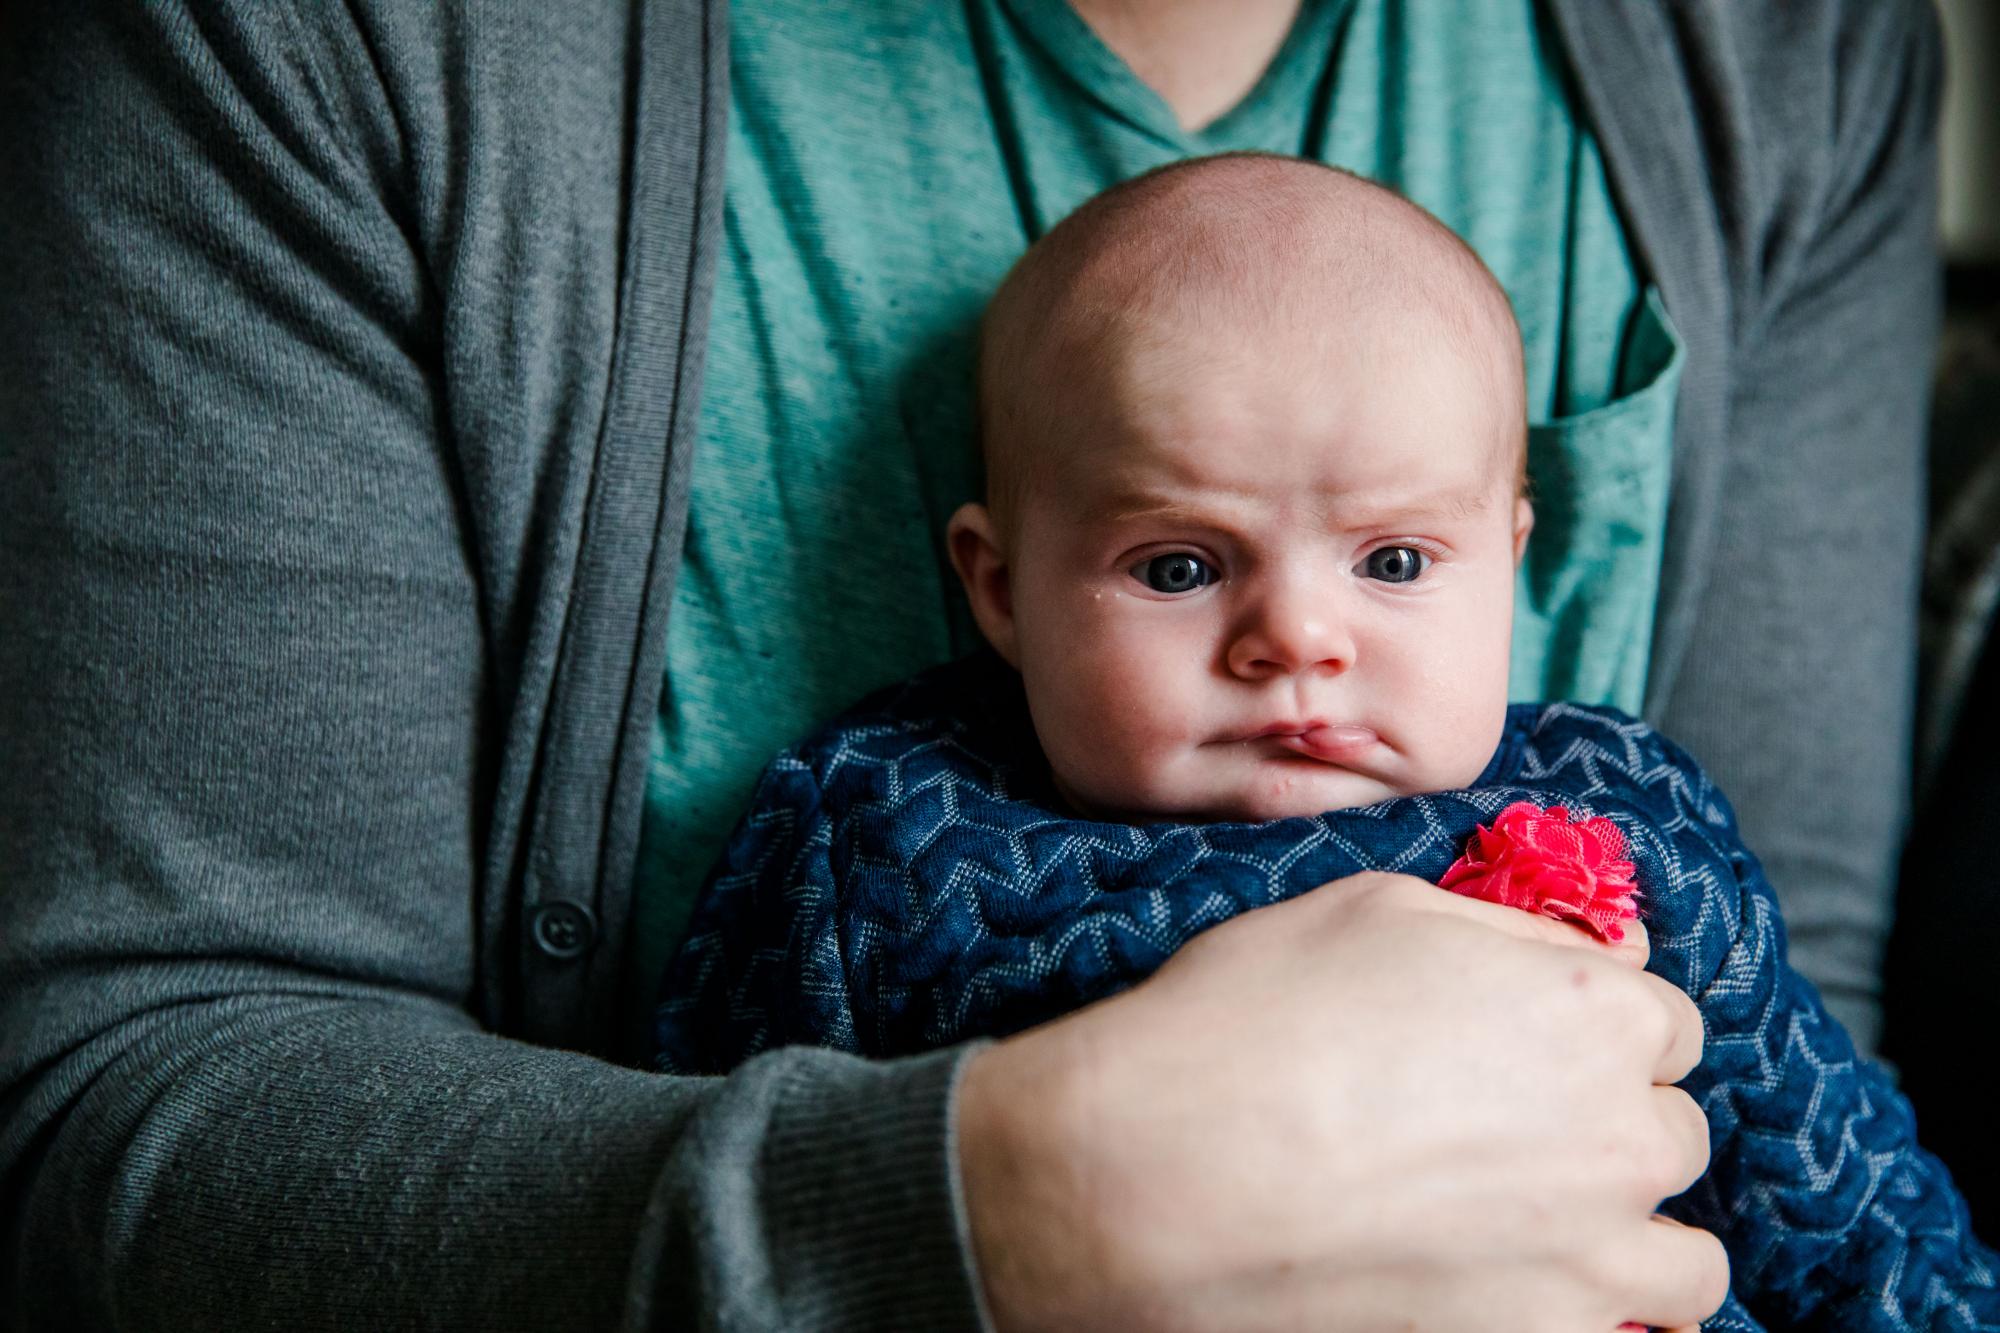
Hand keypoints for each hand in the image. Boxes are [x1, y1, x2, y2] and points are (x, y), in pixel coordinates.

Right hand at [957, 870, 1726, 1331]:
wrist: (1162, 1177)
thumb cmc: (1250, 1022)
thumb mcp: (1374, 911)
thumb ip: (1505, 931)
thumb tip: (1587, 953)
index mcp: (1590, 1013)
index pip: (1666, 1020)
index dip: (1595, 1024)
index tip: (1536, 1040)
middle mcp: (1619, 1137)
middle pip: (1672, 1130)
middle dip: (1611, 1120)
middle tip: (1512, 1126)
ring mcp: (1590, 1257)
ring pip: (1685, 1259)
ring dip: (1634, 1234)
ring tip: (1548, 1227)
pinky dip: (1596, 1312)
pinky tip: (1521, 1284)